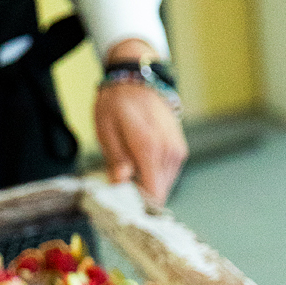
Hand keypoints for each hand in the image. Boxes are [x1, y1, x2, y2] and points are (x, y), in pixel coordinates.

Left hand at [95, 40, 187, 204]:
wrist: (138, 78)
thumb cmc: (117, 102)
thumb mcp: (106, 129)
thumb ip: (116, 159)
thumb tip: (121, 184)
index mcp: (150, 147)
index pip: (152, 194)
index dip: (137, 206)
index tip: (122, 206)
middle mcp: (169, 152)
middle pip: (158, 194)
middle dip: (139, 196)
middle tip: (119, 187)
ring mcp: (177, 152)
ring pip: (163, 187)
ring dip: (145, 186)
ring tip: (128, 171)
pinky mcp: (179, 152)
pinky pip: (167, 176)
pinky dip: (152, 177)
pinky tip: (139, 165)